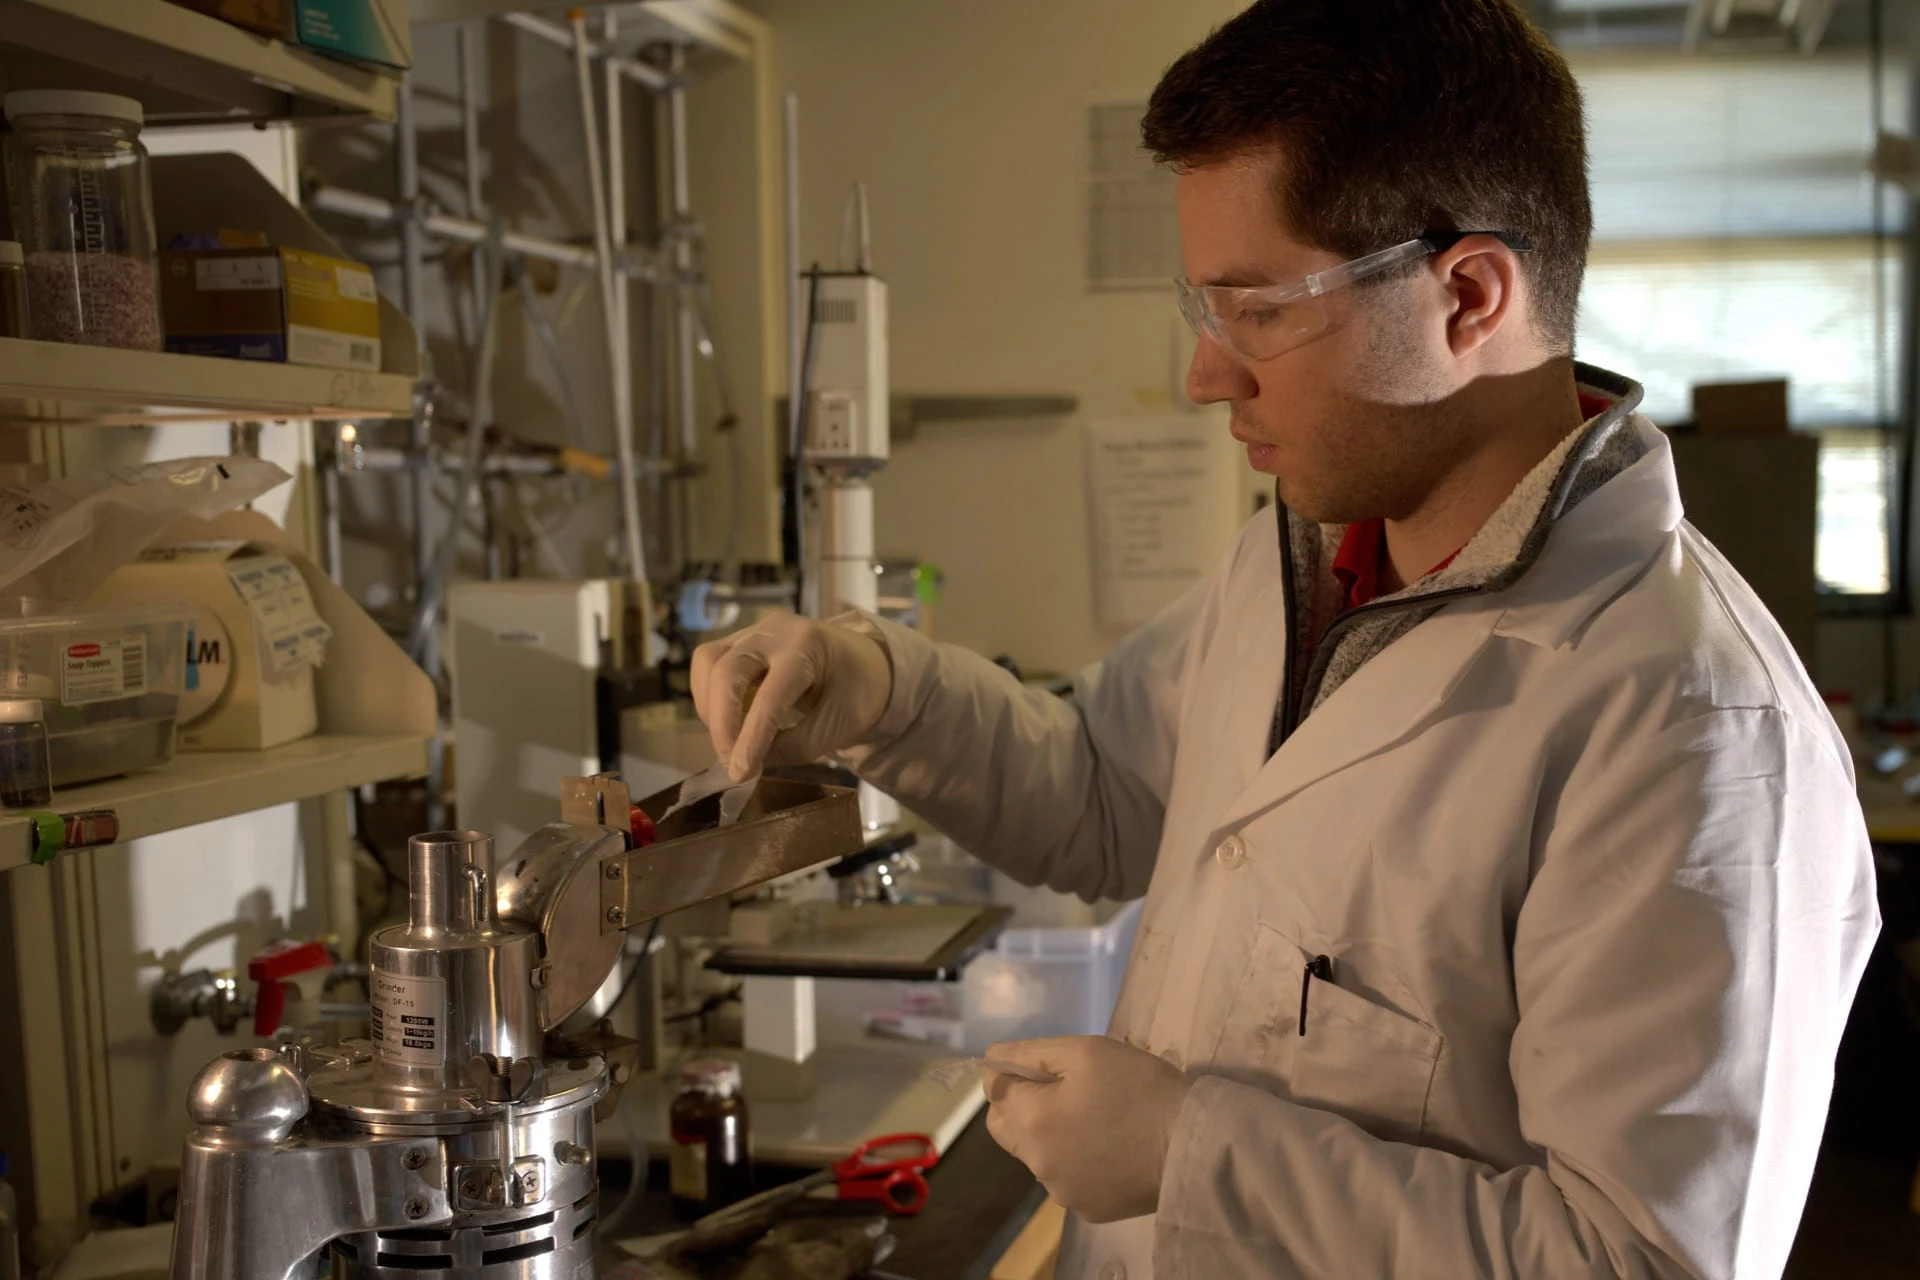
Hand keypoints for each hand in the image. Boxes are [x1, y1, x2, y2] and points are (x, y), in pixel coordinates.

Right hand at [689, 611, 893, 781]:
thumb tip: (745, 761)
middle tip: (732, 763)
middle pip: (726, 670)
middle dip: (722, 724)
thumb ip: (792, 747)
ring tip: (731, 743)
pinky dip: (710, 699)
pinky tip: (730, 722)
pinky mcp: (739, 640)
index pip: (771, 695)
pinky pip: (708, 665)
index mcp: (809, 646)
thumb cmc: (857, 693)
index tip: (740, 774)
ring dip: (710, 709)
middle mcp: (776, 630)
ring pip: (708, 663)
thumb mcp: (837, 727)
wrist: (864, 662)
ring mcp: (754, 630)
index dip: (752, 737)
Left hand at [982, 1035, 1192, 1223]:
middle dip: (1022, 1104)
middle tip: (1063, 1090)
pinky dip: (1075, 1161)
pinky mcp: (1087, 1209)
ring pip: (1036, 1154)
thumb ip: (1031, 1052)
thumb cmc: (1140, 1088)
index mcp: (1031, 1120)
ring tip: (1095, 1119)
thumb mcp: (1086, 1051)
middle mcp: (1036, 1163)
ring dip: (1049, 1134)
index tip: (1042, 1066)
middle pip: (1005, 1127)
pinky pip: (1065, 1178)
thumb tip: (994, 1057)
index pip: (994, 1089)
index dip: (1012, 1071)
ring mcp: (1061, 1192)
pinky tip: (1109, 1148)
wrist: (1194, 1146)